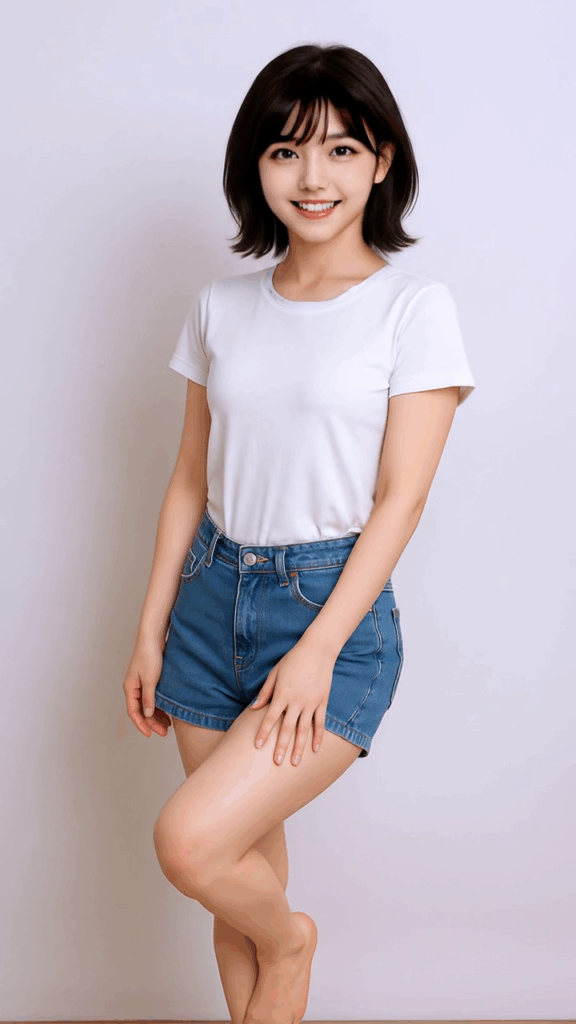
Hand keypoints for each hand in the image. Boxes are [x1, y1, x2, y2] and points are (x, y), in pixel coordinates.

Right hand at [123, 637, 172, 737]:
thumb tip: (147, 714)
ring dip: (156, 716)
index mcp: (130, 688)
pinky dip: (160, 707)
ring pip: (148, 706)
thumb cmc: (149, 656)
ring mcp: (142, 684)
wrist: (153, 638)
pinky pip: (153, 698)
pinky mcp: (150, 680)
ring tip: (168, 725)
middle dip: (152, 723)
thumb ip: (148, 698)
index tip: (150, 734)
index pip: (134, 712)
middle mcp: (134, 688)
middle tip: (164, 732)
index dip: (141, 725)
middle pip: (141, 711)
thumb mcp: (150, 679)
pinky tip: (168, 712)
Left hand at [250, 639, 335, 765]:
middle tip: (277, 763)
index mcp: (282, 694)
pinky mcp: (322, 702)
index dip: (263, 733)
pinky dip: (317, 737)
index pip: (270, 718)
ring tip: (294, 762)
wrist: (318, 650)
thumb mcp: (275, 673)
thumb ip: (265, 692)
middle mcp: (296, 701)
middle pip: (287, 728)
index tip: (257, 746)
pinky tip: (315, 749)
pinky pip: (320, 723)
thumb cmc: (293, 660)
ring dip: (299, 747)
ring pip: (304, 730)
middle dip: (281, 747)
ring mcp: (311, 703)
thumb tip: (254, 708)